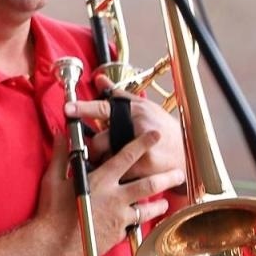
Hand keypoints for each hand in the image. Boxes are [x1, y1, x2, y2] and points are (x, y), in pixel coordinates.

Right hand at [34, 131, 184, 255]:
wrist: (55, 245)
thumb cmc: (52, 212)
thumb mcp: (54, 179)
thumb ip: (61, 155)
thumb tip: (63, 135)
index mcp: (102, 180)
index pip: (127, 157)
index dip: (143, 144)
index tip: (156, 135)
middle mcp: (115, 197)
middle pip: (148, 184)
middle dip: (166, 177)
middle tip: (179, 173)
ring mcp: (119, 218)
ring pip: (147, 208)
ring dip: (158, 204)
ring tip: (165, 203)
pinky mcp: (118, 234)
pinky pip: (132, 227)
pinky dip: (137, 223)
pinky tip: (139, 222)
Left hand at [64, 73, 185, 179]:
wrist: (188, 154)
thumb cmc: (162, 128)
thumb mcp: (143, 107)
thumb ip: (117, 94)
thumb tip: (98, 79)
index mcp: (135, 112)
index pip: (104, 108)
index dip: (84, 108)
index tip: (67, 108)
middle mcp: (137, 130)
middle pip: (100, 141)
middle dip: (93, 149)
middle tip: (96, 152)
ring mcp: (141, 151)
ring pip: (107, 160)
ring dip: (103, 163)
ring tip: (110, 163)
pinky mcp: (145, 170)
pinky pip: (119, 175)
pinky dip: (115, 176)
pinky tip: (120, 175)